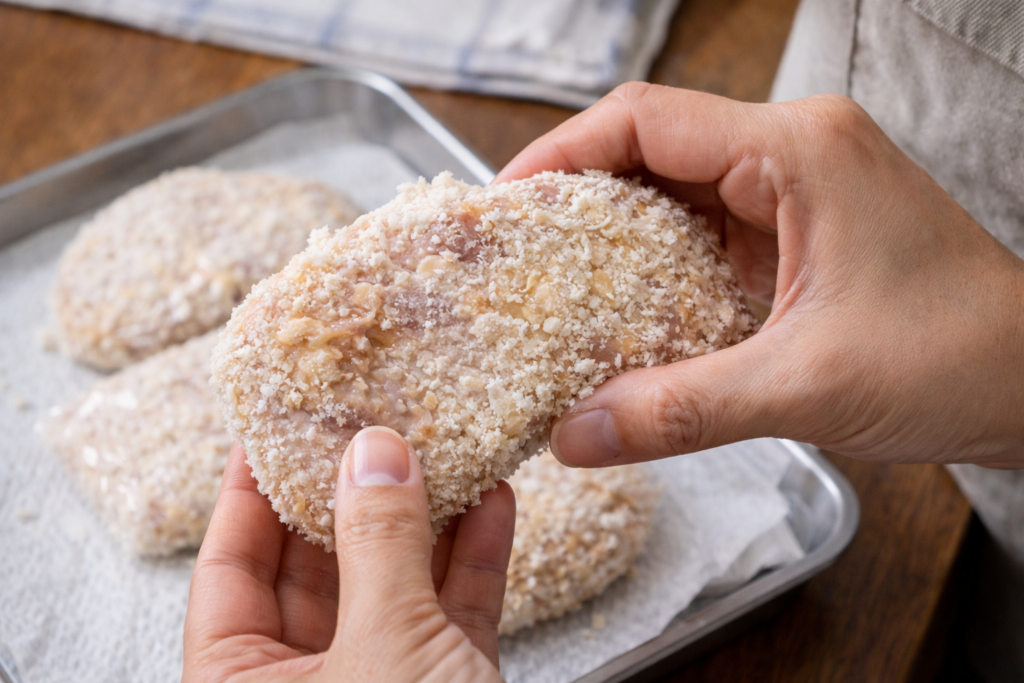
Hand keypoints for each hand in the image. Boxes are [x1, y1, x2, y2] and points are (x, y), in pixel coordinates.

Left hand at [183, 427, 514, 682]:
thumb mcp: (385, 653)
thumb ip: (378, 547)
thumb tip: (373, 451)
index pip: (231, 568)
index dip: (249, 489)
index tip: (272, 424)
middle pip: (319, 562)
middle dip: (351, 488)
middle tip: (372, 417)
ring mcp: (383, 681)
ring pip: (396, 580)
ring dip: (427, 515)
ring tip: (441, 442)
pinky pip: (455, 609)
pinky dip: (475, 556)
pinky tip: (491, 501)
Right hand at [496, 83, 1023, 468]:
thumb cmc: (961, 358)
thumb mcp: (805, 385)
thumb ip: (680, 410)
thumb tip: (577, 433)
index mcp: (795, 150)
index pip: (644, 120)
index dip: (559, 155)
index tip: (502, 204)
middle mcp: (791, 153)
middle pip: (649, 149)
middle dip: (573, 198)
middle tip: (513, 253)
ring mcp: (795, 192)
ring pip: (672, 194)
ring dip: (611, 239)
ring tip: (548, 287)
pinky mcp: (796, 234)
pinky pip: (702, 236)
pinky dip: (652, 272)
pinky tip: (618, 317)